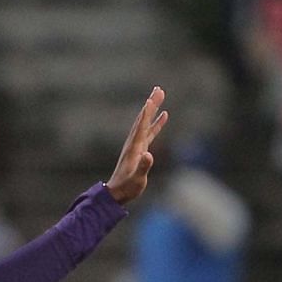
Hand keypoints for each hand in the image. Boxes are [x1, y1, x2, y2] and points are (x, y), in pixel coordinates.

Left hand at [105, 87, 168, 203]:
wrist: (117, 192)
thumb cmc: (127, 187)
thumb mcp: (137, 179)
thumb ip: (143, 167)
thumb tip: (149, 155)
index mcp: (135, 147)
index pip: (142, 126)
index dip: (147, 113)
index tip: (152, 98)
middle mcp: (135, 142)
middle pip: (144, 118)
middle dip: (151, 104)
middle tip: (159, 89)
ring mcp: (137, 145)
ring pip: (146, 122)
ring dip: (153, 108)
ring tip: (160, 95)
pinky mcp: (140, 149)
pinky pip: (150, 131)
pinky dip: (156, 122)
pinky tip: (163, 116)